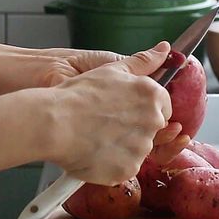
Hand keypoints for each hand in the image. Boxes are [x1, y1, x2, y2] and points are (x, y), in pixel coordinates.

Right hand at [43, 42, 175, 185]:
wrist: (53, 122)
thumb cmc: (78, 95)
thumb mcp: (112, 70)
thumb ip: (143, 61)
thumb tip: (165, 49)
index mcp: (153, 96)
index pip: (164, 108)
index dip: (143, 110)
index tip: (125, 111)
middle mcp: (153, 122)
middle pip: (152, 130)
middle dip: (134, 129)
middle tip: (106, 125)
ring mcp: (142, 148)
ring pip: (137, 151)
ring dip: (122, 147)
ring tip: (96, 137)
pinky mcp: (128, 169)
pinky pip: (124, 168)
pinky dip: (111, 164)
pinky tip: (93, 152)